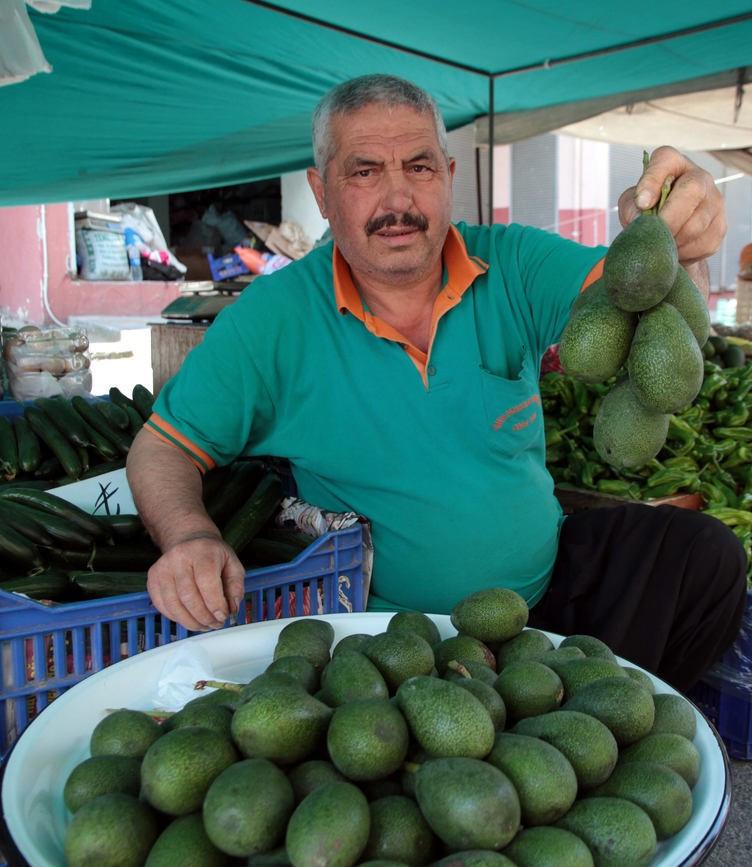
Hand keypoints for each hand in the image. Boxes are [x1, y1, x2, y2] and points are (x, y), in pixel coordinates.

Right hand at [145, 534, 246, 631]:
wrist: (188, 540)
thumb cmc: (213, 555)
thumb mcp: (233, 565)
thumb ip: (235, 587)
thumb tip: (232, 610)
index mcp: (202, 551)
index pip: (206, 581)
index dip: (215, 604)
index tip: (223, 616)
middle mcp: (178, 558)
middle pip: (188, 596)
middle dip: (204, 617)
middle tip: (215, 624)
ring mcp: (162, 568)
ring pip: (174, 605)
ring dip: (191, 622)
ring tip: (204, 625)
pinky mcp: (152, 579)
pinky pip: (163, 606)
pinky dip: (178, 618)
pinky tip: (190, 618)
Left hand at [617, 145, 726, 265]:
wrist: (667, 234)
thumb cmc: (647, 213)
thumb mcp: (631, 205)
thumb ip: (631, 207)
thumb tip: (641, 215)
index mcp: (672, 164)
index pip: (665, 160)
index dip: (652, 181)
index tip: (642, 203)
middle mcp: (700, 177)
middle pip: (692, 192)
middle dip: (668, 221)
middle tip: (653, 236)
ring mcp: (714, 202)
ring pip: (696, 225)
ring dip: (674, 241)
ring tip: (661, 245)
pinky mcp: (719, 227)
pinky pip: (702, 245)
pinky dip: (684, 253)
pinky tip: (674, 250)